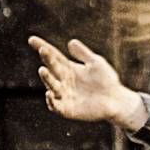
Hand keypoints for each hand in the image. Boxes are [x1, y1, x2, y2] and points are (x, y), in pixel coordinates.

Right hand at [29, 36, 145, 128]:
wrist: (118, 101)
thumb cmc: (107, 81)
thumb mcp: (97, 64)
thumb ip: (84, 54)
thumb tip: (71, 42)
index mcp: (68, 69)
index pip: (53, 56)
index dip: (43, 47)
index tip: (32, 39)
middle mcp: (63, 81)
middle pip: (52, 69)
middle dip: (47, 60)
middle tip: (43, 50)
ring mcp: (64, 95)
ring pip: (51, 86)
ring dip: (46, 78)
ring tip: (43, 70)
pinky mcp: (68, 109)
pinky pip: (56, 106)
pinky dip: (51, 101)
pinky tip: (49, 94)